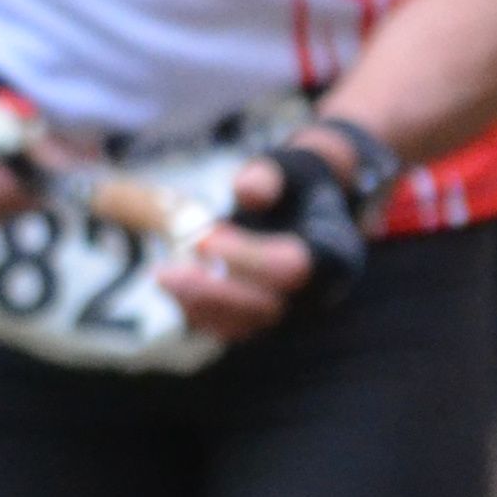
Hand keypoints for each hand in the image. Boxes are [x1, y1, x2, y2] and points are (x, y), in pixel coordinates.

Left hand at [163, 133, 373, 342]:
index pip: (294, 267)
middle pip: (268, 307)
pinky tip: (171, 285)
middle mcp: (319, 291)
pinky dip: (198, 313)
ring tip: (162, 275)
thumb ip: (270, 175)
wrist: (301, 207)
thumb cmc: (292, 184)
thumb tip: (247, 190)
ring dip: (198, 305)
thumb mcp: (287, 166)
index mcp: (334, 251)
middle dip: (213, 292)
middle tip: (164, 272)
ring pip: (247, 326)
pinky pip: (232, 330)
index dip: (247, 257)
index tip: (204, 237)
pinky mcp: (268, 320)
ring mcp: (294, 311)